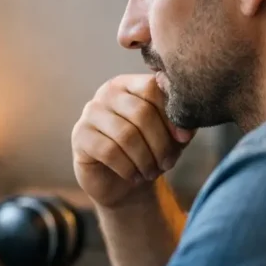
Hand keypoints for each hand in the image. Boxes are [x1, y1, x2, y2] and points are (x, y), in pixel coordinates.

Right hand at [72, 74, 194, 207]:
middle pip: (141, 112)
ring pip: (126, 134)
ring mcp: (91, 112)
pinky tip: (133, 176)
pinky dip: (127, 168)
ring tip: (151, 172)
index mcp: (132, 84)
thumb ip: (181, 124)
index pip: (153, 88)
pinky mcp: (80, 136)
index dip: (171, 115)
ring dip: (145, 159)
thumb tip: (184, 129)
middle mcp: (108, 92)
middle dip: (160, 144)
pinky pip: (108, 151)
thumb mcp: (172, 136)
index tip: (183, 139)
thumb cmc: (149, 151)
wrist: (123, 181)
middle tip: (167, 163)